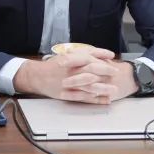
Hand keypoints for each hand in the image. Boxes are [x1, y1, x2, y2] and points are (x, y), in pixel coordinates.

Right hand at [13, 47, 136, 103]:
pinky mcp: (68, 94)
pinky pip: (84, 97)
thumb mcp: (66, 55)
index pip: (88, 55)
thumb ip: (82, 54)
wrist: (37, 76)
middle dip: (105, 71)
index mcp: (70, 59)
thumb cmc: (53, 65)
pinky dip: (95, 99)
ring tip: (114, 89)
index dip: (101, 55)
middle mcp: (71, 70)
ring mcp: (70, 83)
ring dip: (103, 88)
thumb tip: (98, 54)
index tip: (111, 56)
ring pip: (89, 85)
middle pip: (91, 69)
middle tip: (115, 72)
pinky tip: (104, 100)